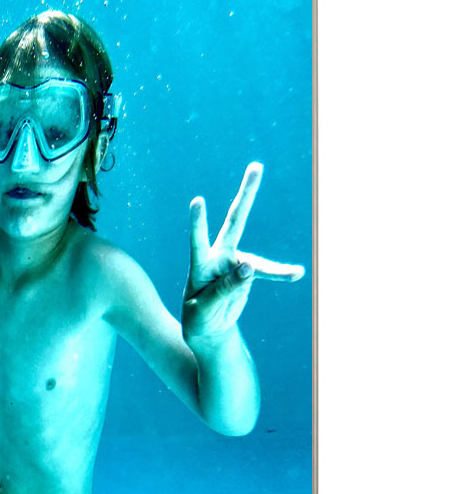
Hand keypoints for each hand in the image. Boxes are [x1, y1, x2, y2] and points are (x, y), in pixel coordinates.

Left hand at [182, 162, 304, 344]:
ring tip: (294, 273)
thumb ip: (225, 289)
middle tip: (256, 166)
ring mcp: (234, 263)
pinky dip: (280, 275)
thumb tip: (249, 268)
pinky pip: (267, 274)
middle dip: (246, 195)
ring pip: (257, 259)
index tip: (197, 201)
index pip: (198, 241)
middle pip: (234, 222)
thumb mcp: (204, 310)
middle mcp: (218, 257)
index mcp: (200, 265)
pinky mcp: (248, 273)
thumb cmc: (198, 318)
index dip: (198, 222)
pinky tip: (296, 274)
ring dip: (276, 266)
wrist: (207, 327)